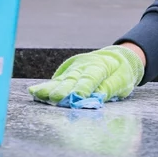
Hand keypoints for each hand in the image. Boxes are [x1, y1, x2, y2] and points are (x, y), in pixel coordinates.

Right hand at [29, 44, 144, 107]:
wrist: (116, 57)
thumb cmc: (121, 72)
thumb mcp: (122, 80)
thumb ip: (110, 87)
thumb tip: (97, 97)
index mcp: (101, 66)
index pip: (91, 78)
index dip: (83, 88)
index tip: (76, 98)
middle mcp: (84, 65)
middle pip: (72, 79)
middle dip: (63, 89)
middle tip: (54, 98)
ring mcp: (74, 67)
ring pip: (62, 79)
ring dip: (50, 88)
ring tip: (38, 94)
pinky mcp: (67, 71)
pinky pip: (57, 80)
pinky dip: (47, 86)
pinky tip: (35, 91)